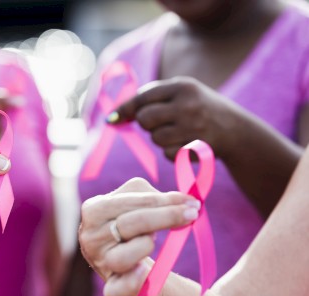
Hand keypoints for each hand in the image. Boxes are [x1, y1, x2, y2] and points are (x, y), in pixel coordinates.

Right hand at [78, 178, 199, 295]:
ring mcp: (99, 261)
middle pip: (130, 224)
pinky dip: (129, 283)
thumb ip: (155, 196)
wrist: (125, 255)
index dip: (163, 200)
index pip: (130, 200)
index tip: (191, 201)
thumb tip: (184, 200)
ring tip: (152, 240)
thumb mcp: (138, 202)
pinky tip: (143, 273)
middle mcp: (90, 235)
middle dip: (166, 216)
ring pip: (122, 256)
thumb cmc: (133, 222)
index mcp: (94, 208)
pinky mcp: (109, 285)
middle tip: (193, 213)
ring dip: (145, 245)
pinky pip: (115, 290)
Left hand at [113, 77, 247, 159]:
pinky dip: (172, 151)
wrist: (237, 131)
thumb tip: (115, 115)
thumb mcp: (184, 94)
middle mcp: (188, 104)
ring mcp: (193, 127)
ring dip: (161, 138)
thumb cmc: (201, 110)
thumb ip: (153, 99)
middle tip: (160, 122)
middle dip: (147, 124)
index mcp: (183, 86)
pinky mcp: (196, 148)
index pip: (143, 96)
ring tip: (179, 132)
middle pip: (145, 118)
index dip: (125, 108)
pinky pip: (167, 153)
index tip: (112, 118)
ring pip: (155, 138)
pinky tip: (187, 143)